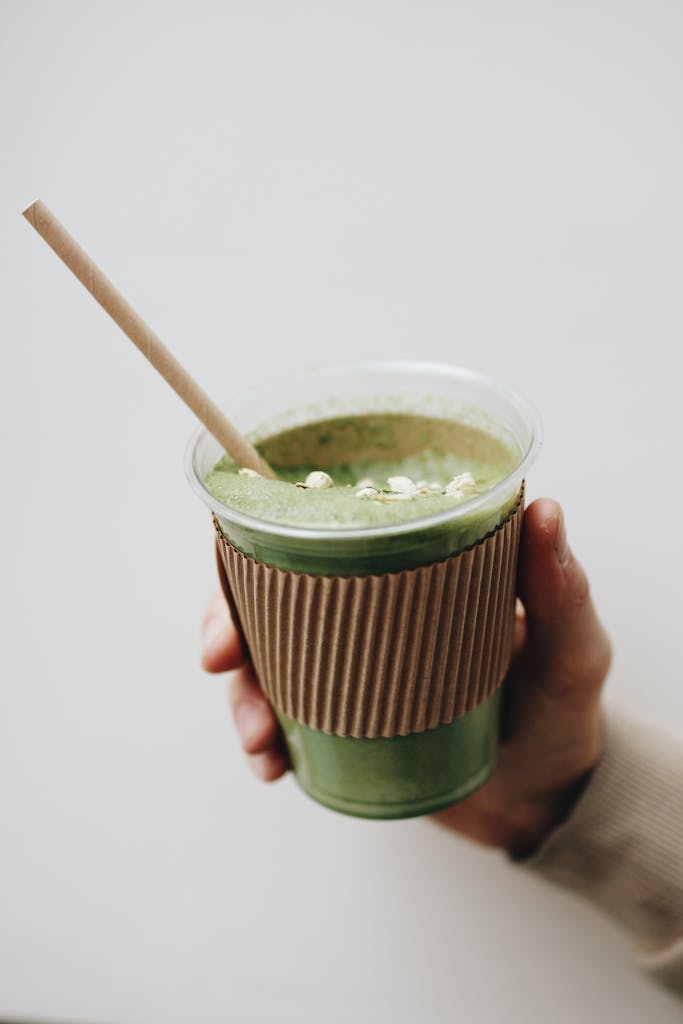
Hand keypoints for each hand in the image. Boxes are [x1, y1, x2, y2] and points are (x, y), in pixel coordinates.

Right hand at [201, 498, 611, 853]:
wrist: (546, 800)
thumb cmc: (560, 710)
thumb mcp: (571, 651)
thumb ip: (562, 592)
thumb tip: (543, 507)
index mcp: (410, 568)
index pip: (326, 532)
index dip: (266, 541)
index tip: (236, 572)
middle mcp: (367, 609)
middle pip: (271, 593)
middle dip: (229, 623)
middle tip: (222, 662)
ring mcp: (348, 666)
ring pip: (263, 659)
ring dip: (241, 694)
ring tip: (260, 741)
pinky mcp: (340, 721)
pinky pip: (281, 720)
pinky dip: (262, 740)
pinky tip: (271, 765)